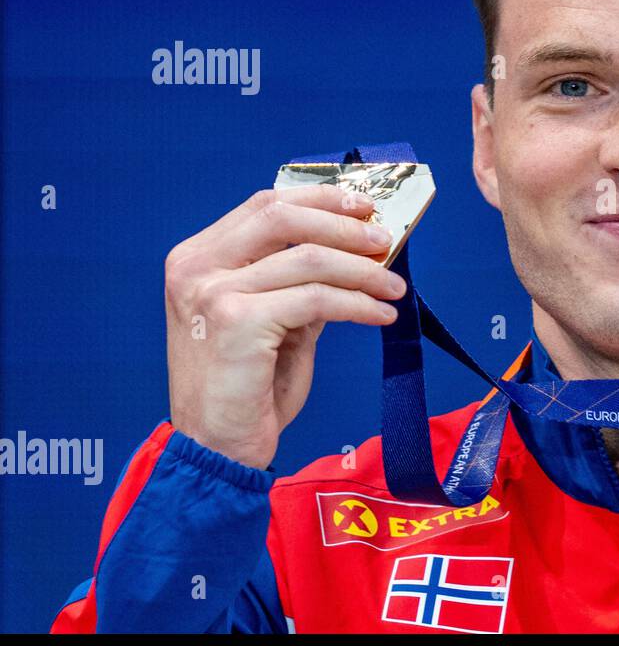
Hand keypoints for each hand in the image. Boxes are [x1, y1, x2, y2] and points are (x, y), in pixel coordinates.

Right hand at [164, 186, 406, 468]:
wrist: (216, 447)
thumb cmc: (247, 388)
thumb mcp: (275, 321)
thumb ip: (302, 283)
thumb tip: (357, 251)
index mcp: (199, 258)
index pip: (265, 205)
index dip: (320, 199)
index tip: (364, 205)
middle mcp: (197, 267)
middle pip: (282, 216)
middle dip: (343, 224)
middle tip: (384, 241)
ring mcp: (213, 292)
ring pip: (307, 258)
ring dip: (363, 271)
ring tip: (394, 288)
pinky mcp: (237, 321)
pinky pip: (316, 300)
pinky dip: (357, 304)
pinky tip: (380, 314)